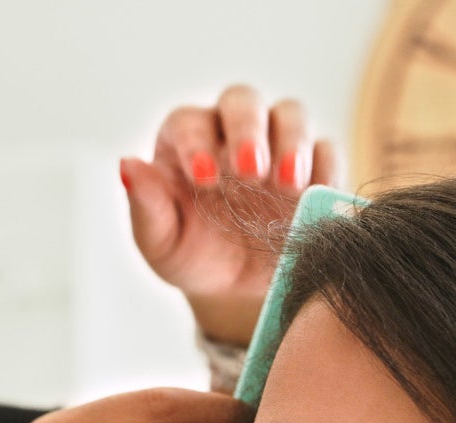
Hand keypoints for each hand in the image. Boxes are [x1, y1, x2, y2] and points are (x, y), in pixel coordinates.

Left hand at [122, 85, 344, 344]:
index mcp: (186, 141)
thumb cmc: (191, 256)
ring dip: (294, 142)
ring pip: (291, 114)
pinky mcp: (315, 166)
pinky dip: (326, 168)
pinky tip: (317, 196)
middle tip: (251, 172)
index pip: (188, 123)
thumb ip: (146, 207)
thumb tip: (127, 165)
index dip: (196, 143)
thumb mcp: (161, 244)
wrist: (238, 288)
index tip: (205, 178)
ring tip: (291, 185)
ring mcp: (277, 144)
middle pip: (242, 101)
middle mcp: (231, 131)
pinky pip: (328, 151)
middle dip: (248, 131)